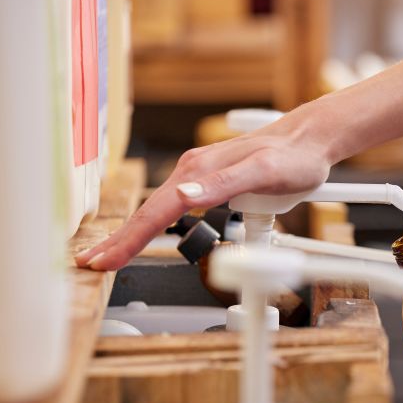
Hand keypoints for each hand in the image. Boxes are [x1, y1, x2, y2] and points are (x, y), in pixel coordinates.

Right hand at [75, 104, 337, 270]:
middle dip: (119, 239)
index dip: (128, 239)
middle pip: (149, 211)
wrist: (310, 140)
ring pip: (158, 209)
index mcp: (200, 171)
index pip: (156, 212)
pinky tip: (146, 231)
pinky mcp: (210, 180)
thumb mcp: (264, 172)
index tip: (104, 260)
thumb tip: (183, 194)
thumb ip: (224, 183)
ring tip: (111, 253)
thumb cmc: (293, 158)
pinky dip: (152, 222)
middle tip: (92, 263)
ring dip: (132, 232)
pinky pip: (172, 205)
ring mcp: (200, 176)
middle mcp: (194, 171)